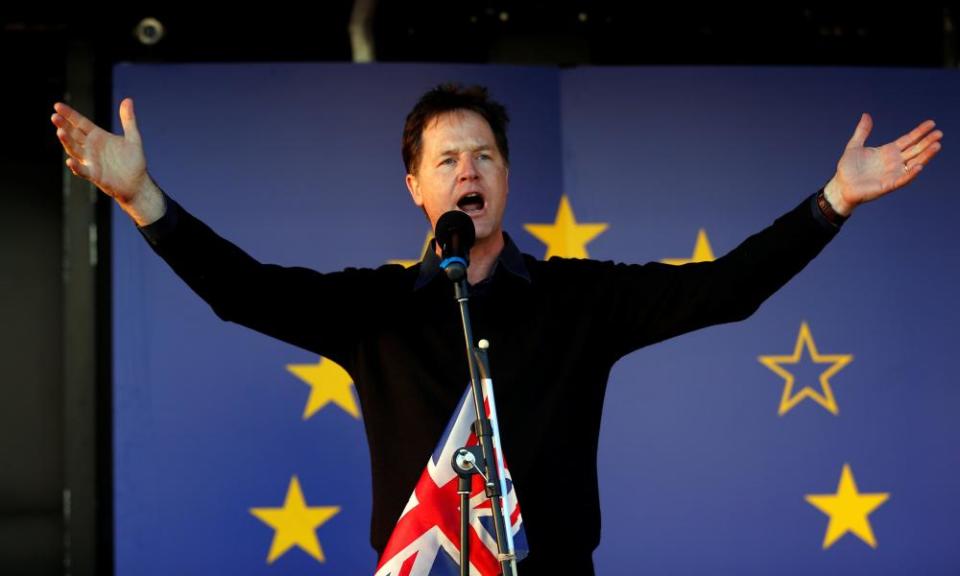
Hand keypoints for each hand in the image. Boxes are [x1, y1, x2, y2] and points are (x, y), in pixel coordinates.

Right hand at [51, 98, 164, 224]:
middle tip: (54, 116)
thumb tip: (128, 99)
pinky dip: (76, 166)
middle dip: (64, 125)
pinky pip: (82, 170)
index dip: (69, 115)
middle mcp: (90, 147)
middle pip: (73, 134)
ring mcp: (91, 161)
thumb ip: (128, 120)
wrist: (138, 183)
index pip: (80, 123)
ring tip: (60, 132)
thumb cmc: (133, 161)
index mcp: (97, 136)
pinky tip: (70, 161)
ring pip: (74, 150)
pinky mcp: (94, 175)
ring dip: (67, 142)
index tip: (57, 106)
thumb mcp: (133, 138)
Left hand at [825, 113, 941, 215]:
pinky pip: (903, 179)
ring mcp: (893, 173)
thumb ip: (862, 131)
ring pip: (914, 163)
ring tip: (937, 146)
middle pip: (915, 150)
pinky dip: (911, 173)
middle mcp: (894, 162)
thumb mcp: (854, 146)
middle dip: (927, 142)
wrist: (841, 186)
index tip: (931, 123)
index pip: (908, 140)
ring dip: (926, 155)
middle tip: (939, 133)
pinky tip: (919, 165)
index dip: (919, 132)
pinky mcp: (889, 185)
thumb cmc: (847, 168)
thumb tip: (866, 115)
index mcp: (888, 151)